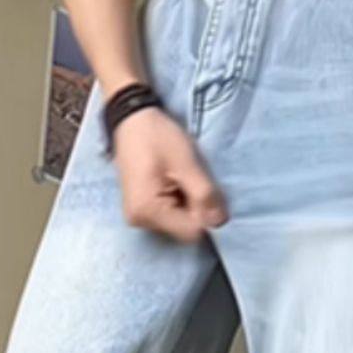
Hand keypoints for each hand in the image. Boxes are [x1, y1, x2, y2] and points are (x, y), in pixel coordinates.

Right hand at [113, 105, 228, 242]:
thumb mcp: (186, 163)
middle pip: (185, 229)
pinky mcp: (141, 210)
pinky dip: (179, 201)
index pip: (192, 232)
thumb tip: (220, 223)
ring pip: (179, 222)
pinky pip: (170, 215)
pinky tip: (173, 181)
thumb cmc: (157, 137)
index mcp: (148, 212)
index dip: (206, 213)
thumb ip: (205, 195)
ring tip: (180, 177)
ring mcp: (139, 217)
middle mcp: (140, 221)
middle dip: (196, 207)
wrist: (132, 120)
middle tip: (190, 178)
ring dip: (188, 203)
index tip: (204, 189)